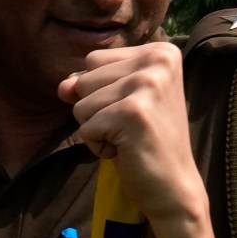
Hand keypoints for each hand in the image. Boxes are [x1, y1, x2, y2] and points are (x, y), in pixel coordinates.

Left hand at [58, 42, 203, 224]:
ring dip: (96, 128)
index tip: (133, 110)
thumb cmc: (144, 141)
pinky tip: (126, 150)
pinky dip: (98, 146)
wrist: (172, 185)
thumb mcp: (118, 101)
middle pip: (84, 79)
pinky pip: (85, 127)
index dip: (101, 91)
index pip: (93, 60)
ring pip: (80, 104)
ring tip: (129, 138)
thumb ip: (88, 83)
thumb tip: (63, 86)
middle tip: (131, 127)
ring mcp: (148, 84)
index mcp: (161, 51)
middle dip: (96, 110)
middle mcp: (159, 61)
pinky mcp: (133, 112)